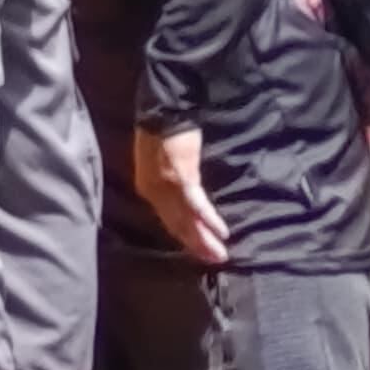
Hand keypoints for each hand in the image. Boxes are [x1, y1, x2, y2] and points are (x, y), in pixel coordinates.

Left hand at [131, 125, 230, 264]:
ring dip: (204, 239)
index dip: (185, 237)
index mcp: (148, 188)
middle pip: (177, 225)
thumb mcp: (159, 162)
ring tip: (220, 254)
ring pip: (186, 220)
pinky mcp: (181, 177)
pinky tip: (221, 231)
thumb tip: (182, 194)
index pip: (168, 220)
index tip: (200, 251)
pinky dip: (208, 219)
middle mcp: (154, 192)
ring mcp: (167, 186)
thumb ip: (168, 180)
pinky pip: (196, 205)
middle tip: (215, 260)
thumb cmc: (162, 131)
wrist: (164, 110)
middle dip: (197, 245)